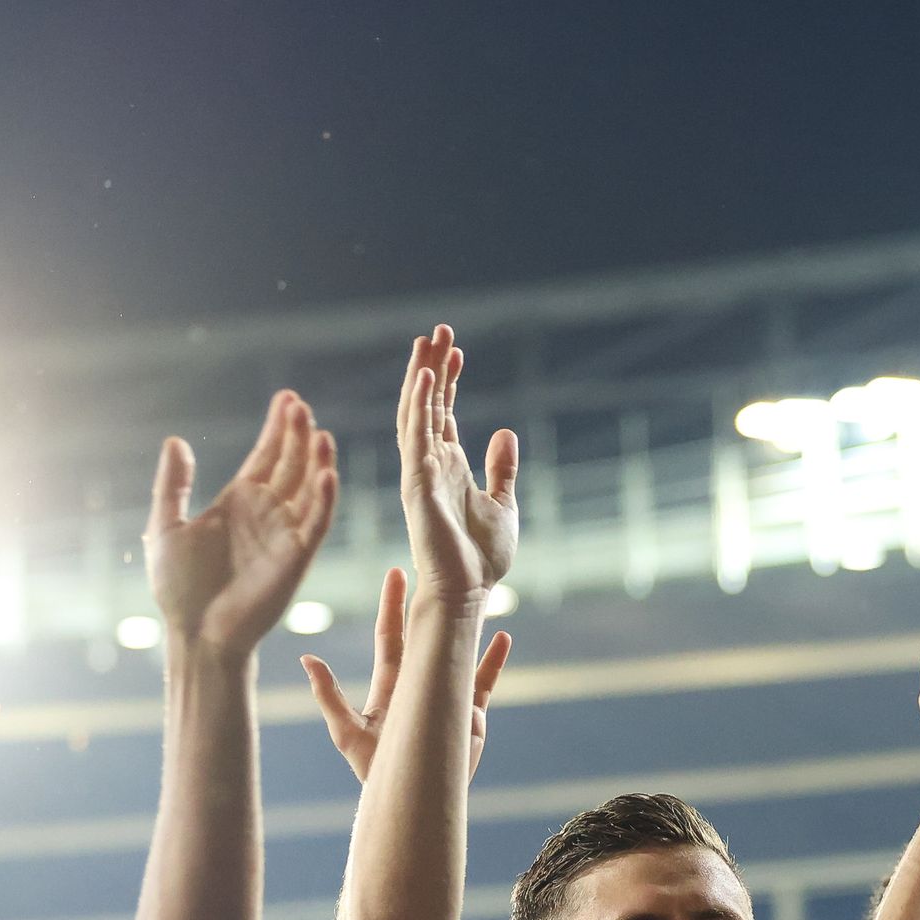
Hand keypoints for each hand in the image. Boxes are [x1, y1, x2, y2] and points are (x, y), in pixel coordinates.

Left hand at [150, 391, 341, 662]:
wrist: (195, 634)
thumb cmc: (179, 588)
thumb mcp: (165, 527)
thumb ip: (172, 485)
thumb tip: (176, 441)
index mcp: (239, 502)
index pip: (266, 455)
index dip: (278, 428)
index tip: (288, 398)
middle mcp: (267, 513)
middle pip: (291, 463)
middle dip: (298, 435)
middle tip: (301, 406)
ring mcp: (284, 533)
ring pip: (310, 488)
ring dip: (317, 461)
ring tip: (319, 433)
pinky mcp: (296, 558)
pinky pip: (316, 523)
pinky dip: (324, 499)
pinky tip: (326, 474)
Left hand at [300, 567, 508, 782]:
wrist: (412, 797)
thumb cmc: (375, 770)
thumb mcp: (346, 732)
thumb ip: (328, 695)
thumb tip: (307, 658)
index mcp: (390, 684)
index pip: (390, 636)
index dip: (391, 605)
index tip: (396, 573)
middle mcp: (418, 684)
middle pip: (423, 634)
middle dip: (427, 602)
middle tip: (431, 568)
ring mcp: (445, 696)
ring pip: (457, 651)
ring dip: (464, 625)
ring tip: (472, 595)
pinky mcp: (469, 714)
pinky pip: (483, 681)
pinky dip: (492, 661)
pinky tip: (500, 637)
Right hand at [394, 328, 519, 609]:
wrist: (469, 590)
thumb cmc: (481, 556)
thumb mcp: (503, 503)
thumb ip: (502, 469)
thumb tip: (504, 432)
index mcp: (448, 466)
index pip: (442, 412)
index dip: (447, 379)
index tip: (456, 348)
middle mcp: (429, 464)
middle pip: (425, 403)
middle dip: (431, 365)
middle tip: (438, 329)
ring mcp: (420, 472)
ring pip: (416, 412)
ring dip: (422, 375)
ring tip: (428, 340)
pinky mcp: (418, 483)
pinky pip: (415, 437)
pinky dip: (419, 405)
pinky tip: (425, 376)